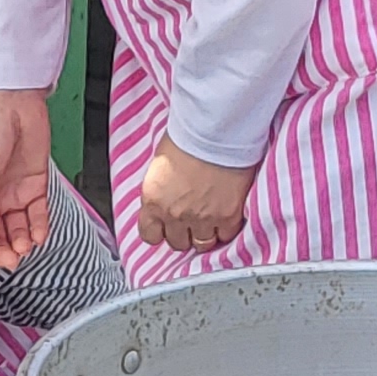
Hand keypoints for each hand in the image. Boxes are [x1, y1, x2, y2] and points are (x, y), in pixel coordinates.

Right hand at [0, 88, 55, 278]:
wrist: (14, 98)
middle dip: (1, 252)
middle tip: (11, 260)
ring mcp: (12, 191)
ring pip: (16, 228)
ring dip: (20, 241)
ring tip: (26, 246)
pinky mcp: (34, 183)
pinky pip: (37, 213)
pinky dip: (39, 227)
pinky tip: (40, 235)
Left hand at [134, 144, 256, 255]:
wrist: (215, 130)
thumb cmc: (189, 136)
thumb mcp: (161, 163)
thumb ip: (161, 188)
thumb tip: (166, 196)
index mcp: (153, 200)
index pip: (149, 235)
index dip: (159, 232)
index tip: (165, 228)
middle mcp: (174, 214)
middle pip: (177, 243)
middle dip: (183, 234)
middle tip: (190, 222)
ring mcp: (202, 218)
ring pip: (202, 244)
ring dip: (204, 234)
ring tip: (209, 221)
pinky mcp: (227, 216)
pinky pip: (226, 236)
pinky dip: (226, 229)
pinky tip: (226, 217)